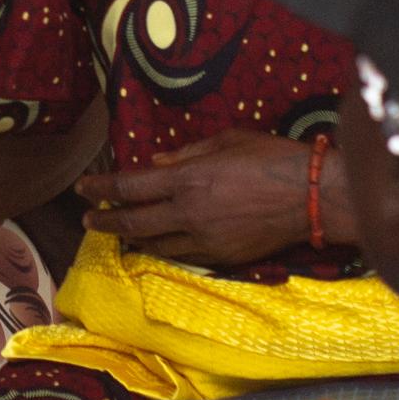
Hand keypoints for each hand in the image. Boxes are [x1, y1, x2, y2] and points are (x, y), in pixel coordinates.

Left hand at [78, 131, 318, 268]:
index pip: (129, 187)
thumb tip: (157, 164)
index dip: (100, 188)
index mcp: (187, 179)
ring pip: (155, 245)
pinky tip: (157, 246)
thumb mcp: (226, 142)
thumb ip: (186, 155)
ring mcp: (206, 240)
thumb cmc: (273, 158)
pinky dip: (164, 251)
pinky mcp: (224, 258)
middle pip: (133, 222)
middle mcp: (189, 213)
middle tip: (87, 221)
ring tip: (119, 233)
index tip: (82, 188)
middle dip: (104, 222)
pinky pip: (184, 257)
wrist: (316, 197)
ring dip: (132, 239)